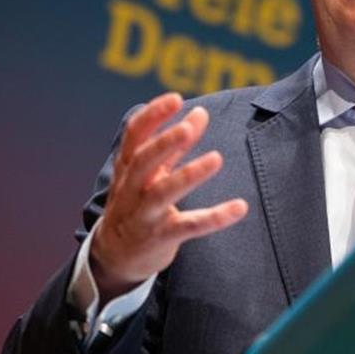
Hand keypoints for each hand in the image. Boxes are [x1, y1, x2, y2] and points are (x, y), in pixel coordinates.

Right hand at [90, 92, 247, 301]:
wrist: (115, 255)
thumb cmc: (137, 202)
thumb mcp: (150, 172)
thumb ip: (175, 144)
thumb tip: (200, 112)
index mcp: (128, 167)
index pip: (134, 136)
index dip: (152, 116)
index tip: (175, 98)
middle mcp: (132, 188)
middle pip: (144, 161)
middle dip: (165, 143)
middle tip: (189, 127)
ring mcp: (145, 214)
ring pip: (164, 193)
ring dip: (189, 175)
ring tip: (216, 158)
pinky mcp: (161, 237)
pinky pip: (189, 226)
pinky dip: (214, 218)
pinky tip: (239, 207)